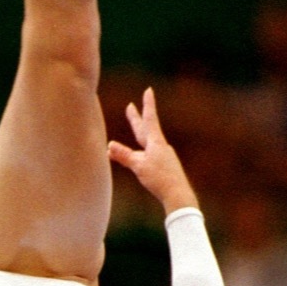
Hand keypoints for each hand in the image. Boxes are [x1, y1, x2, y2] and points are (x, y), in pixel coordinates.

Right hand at [107, 87, 198, 213]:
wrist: (178, 195)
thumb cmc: (159, 180)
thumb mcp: (138, 166)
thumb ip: (124, 155)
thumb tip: (109, 145)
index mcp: (155, 143)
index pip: (149, 119)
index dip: (147, 105)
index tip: (148, 90)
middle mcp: (160, 147)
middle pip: (146, 129)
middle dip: (137, 118)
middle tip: (131, 106)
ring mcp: (163, 156)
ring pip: (147, 142)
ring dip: (139, 133)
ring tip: (135, 127)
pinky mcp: (163, 166)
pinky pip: (148, 153)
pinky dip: (140, 150)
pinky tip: (141, 155)